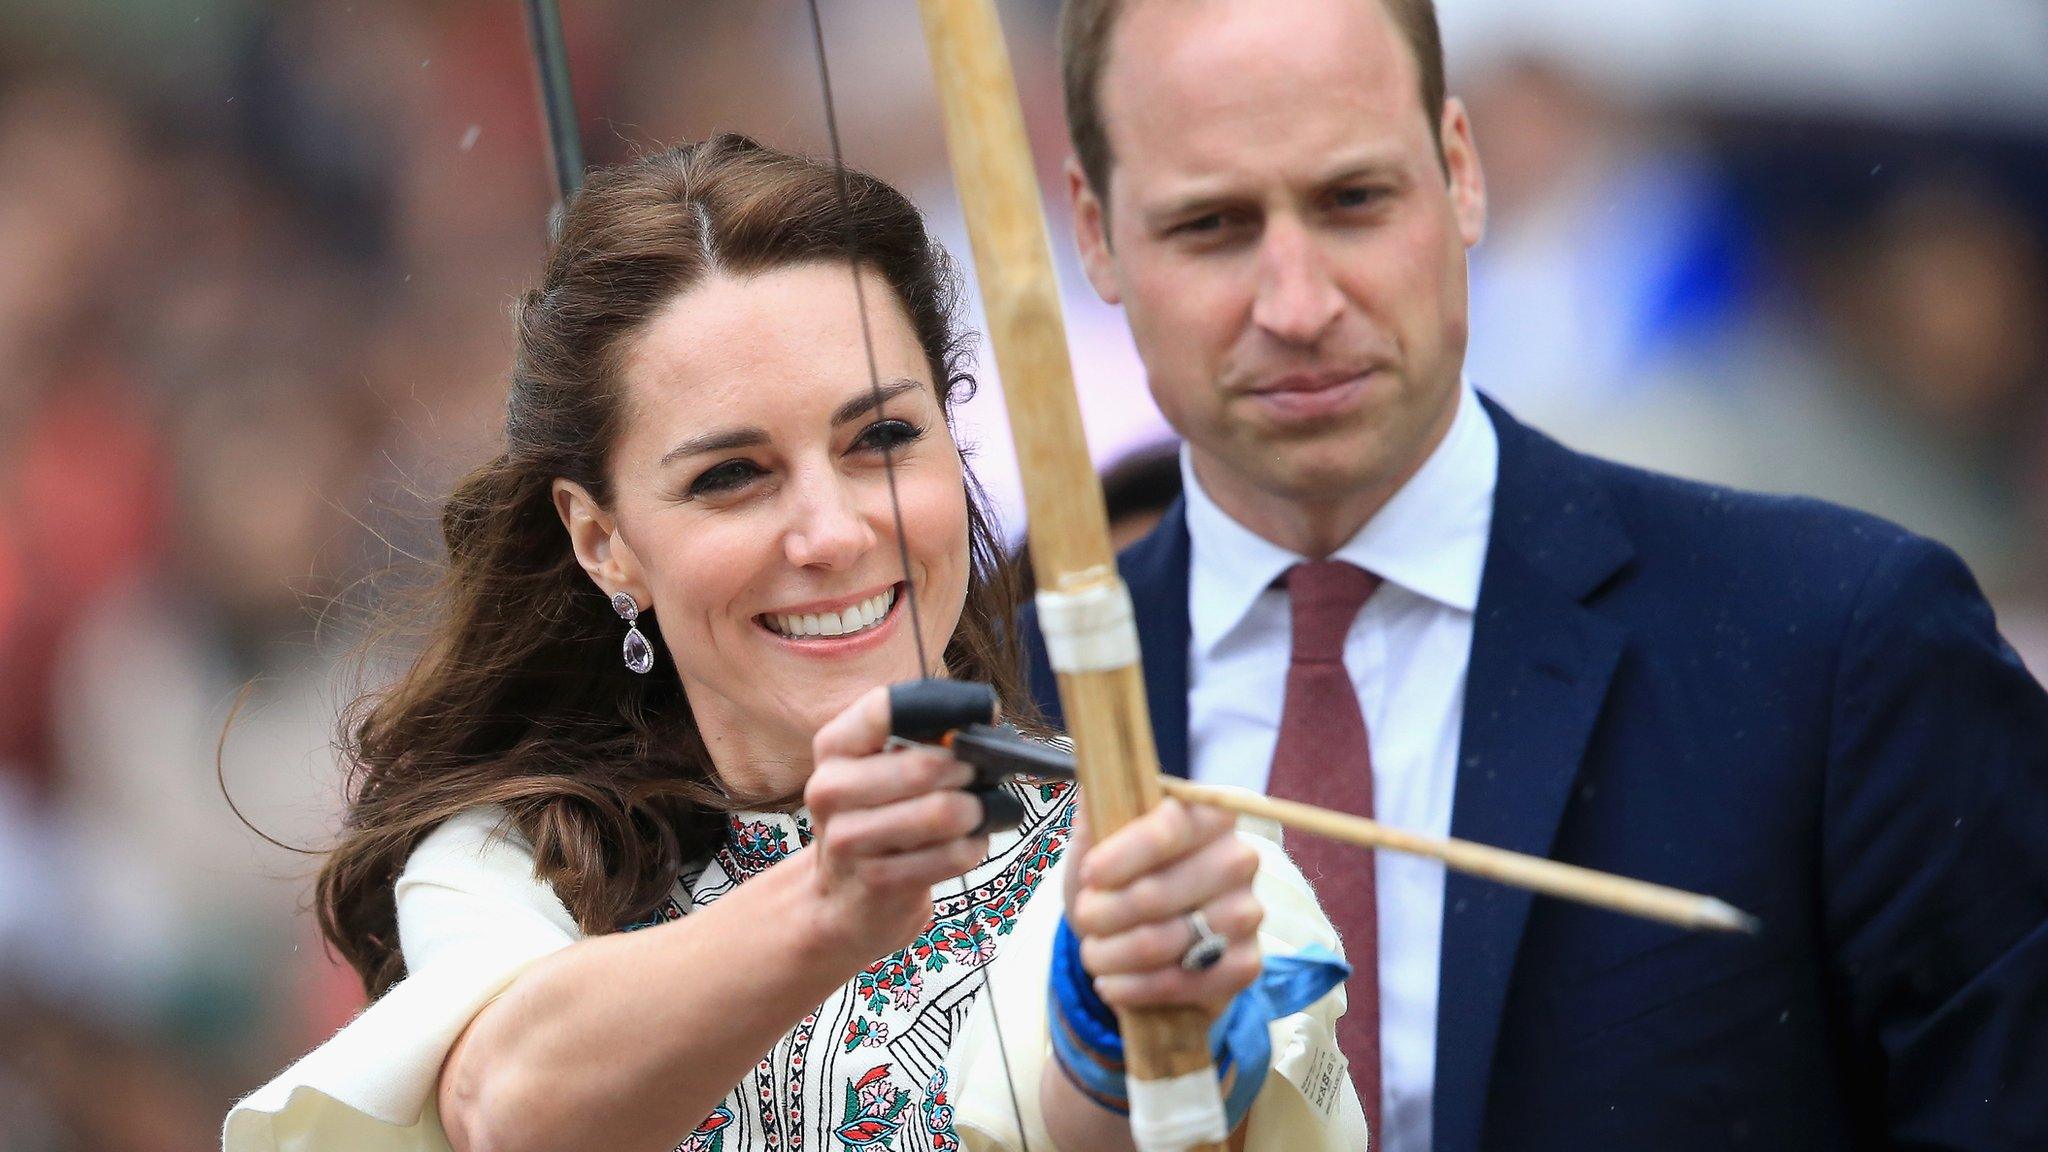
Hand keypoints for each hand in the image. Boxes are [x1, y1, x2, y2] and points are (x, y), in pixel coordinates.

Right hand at [805, 685, 989, 960]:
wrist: (845, 893)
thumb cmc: (879, 814)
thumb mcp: (883, 765)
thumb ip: (924, 737)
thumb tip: (984, 722)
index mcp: (834, 746)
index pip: (885, 709)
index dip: (946, 706)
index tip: (985, 712)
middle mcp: (831, 788)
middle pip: (924, 766)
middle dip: (970, 767)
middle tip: (985, 771)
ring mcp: (848, 839)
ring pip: (942, 812)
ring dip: (976, 809)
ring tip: (979, 808)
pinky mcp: (877, 881)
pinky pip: (951, 855)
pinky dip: (973, 846)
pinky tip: (968, 842)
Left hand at [1064, 797, 1262, 1010]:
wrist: (1140, 940)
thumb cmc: (1120, 880)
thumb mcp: (1097, 843)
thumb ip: (1095, 814)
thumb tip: (1092, 787)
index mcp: (1209, 815)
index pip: (1170, 828)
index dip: (1125, 854)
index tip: (1089, 874)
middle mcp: (1239, 859)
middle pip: (1158, 892)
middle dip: (1103, 911)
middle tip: (1085, 916)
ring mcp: (1248, 914)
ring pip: (1164, 941)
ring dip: (1112, 953)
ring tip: (1092, 953)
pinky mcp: (1245, 964)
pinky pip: (1183, 983)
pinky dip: (1135, 988)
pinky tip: (1111, 984)